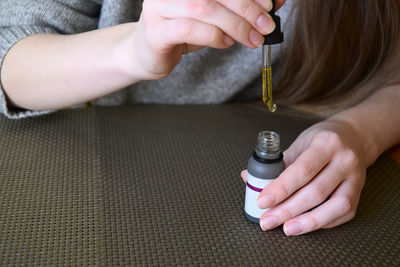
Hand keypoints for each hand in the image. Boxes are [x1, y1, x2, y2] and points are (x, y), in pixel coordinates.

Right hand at [133, 0, 278, 79]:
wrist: (147, 52)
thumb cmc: (183, 29)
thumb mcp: (216, 15)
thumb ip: (241, 6)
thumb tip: (277, 1)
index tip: (271, 4)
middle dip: (247, 8)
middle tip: (266, 26)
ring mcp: (159, 7)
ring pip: (204, 8)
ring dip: (235, 25)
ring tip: (252, 40)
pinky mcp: (155, 32)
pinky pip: (188, 30)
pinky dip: (214, 37)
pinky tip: (226, 43)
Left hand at [241, 118, 366, 234]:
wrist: (353, 137)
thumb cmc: (320, 140)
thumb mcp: (299, 143)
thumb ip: (276, 163)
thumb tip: (248, 178)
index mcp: (326, 143)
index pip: (302, 170)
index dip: (280, 189)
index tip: (262, 201)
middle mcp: (345, 160)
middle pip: (315, 191)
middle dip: (288, 210)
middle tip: (267, 221)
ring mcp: (356, 177)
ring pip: (334, 206)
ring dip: (307, 221)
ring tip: (286, 228)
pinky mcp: (359, 192)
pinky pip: (343, 213)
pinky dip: (322, 222)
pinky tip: (305, 224)